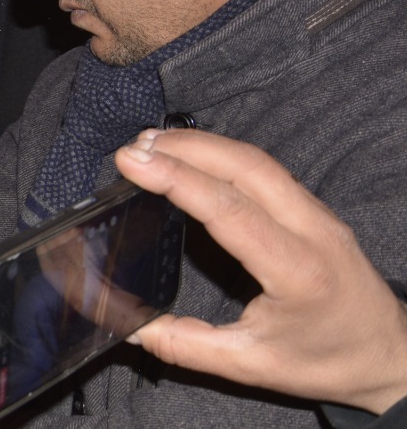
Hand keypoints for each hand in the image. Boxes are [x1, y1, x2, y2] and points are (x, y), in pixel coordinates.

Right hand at [116, 129, 406, 414]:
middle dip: (184, 148)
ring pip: (257, 160)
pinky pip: (266, 168)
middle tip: (132, 148)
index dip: (176, 179)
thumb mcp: (251, 366)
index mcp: (297, 271)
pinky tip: (191, 155)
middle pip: (245, 166)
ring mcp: (318, 214)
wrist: (390, 357)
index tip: (131, 162)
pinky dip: (222, 153)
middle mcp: (313, 231)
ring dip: (202, 144)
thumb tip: (129, 327)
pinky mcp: (314, 208)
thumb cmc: (326, 362)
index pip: (229, 208)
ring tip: (151, 143)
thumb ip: (186, 345)